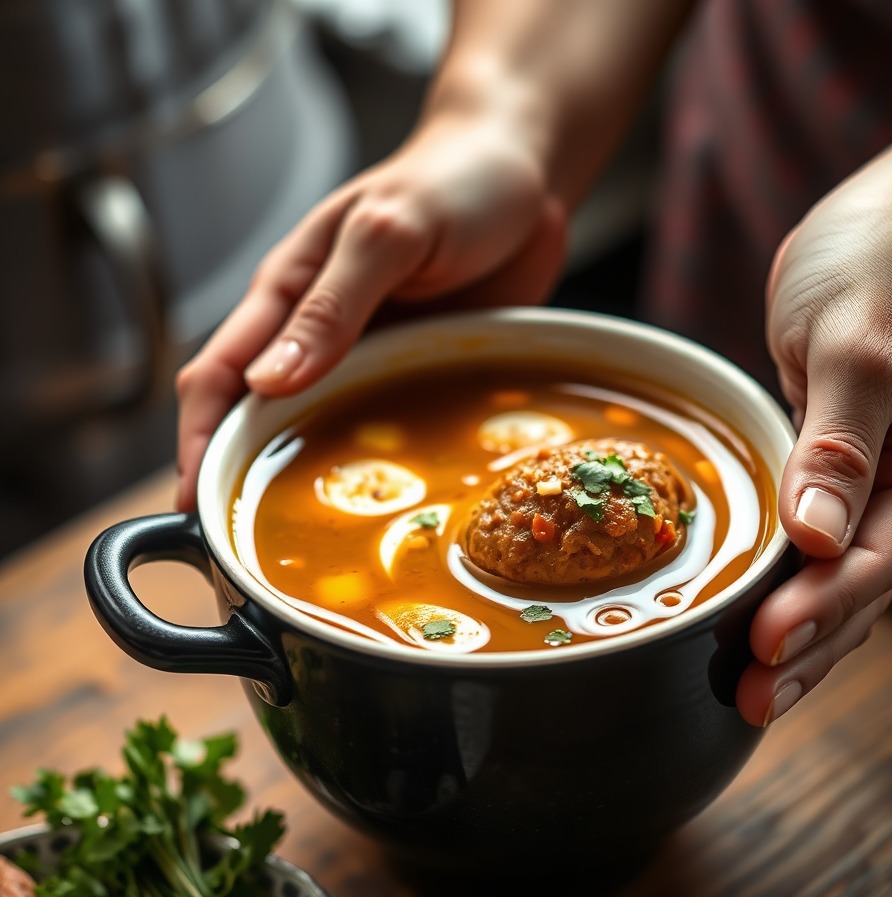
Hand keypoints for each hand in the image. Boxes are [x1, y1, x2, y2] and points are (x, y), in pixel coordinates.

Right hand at [174, 114, 567, 509]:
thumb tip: (267, 383)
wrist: (522, 175)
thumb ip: (332, 304)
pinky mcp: (413, 371)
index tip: (194, 505)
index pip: (218, 375)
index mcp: (288, 291)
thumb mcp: (389, 234)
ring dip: (303, 481)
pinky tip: (382, 505)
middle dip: (239, 479)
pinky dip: (370, 467)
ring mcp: (366, 357)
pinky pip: (382, 428)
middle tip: (240, 551)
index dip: (197, 442)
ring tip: (299, 545)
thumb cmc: (451, 183)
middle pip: (256, 416)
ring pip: (316, 430)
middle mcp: (316, 333)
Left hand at [734, 160, 891, 726]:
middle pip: (854, 596)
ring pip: (835, 589)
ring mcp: (862, 490)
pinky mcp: (827, 476)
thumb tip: (817, 537)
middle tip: (747, 702)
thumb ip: (838, 443)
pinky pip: (812, 555)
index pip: (868, 563)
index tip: (762, 648)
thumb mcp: (857, 345)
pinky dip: (788, 597)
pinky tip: (755, 630)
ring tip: (750, 695)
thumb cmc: (876, 268)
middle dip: (805, 651)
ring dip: (798, 643)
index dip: (817, 612)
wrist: (887, 226)